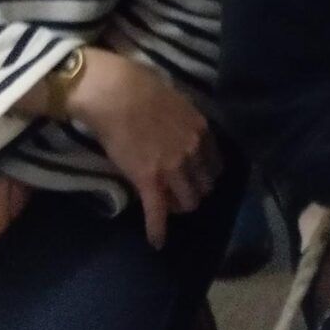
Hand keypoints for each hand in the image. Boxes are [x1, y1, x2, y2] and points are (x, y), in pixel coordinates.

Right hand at [60, 49, 221, 248]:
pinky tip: (157, 242)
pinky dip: (158, 230)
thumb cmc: (140, 87)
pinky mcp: (148, 181)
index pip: (214, 164)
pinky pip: (157, 212)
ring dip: (178, 208)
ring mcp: (172, 168)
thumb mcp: (176, 101)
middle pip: (203, 186)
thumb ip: (184, 121)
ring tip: (167, 209)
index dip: (204, 175)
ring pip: (186, 201)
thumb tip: (179, 127)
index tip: (196, 178)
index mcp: (201, 130)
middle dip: (193, 192)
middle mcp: (192, 152)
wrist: (115, 92)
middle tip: (179, 194)